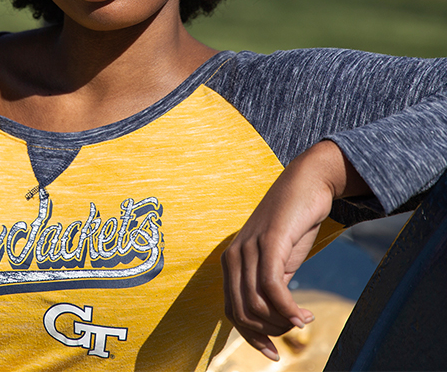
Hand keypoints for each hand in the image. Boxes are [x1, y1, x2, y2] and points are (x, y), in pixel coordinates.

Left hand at [221, 140, 368, 360]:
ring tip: (303, 319)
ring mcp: (250, 247)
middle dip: (270, 331)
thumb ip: (269, 286)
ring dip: (282, 322)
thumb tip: (272, 321)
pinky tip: (305, 314)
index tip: (273, 353)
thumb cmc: (292, 225)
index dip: (251, 337)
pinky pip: (272, 288)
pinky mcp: (270, 241)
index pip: (231, 311)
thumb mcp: (277, 260)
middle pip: (242, 313)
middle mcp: (234, 255)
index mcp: (232, 261)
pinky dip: (289, 310)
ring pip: (256, 304)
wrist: (306, 185)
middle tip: (294, 327)